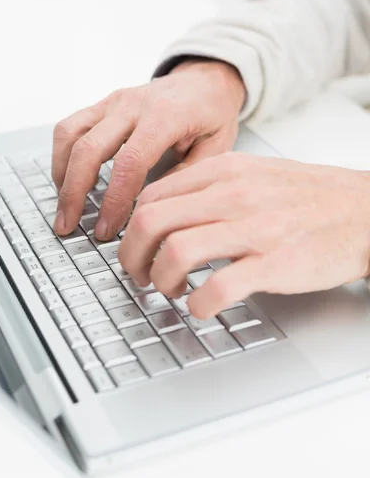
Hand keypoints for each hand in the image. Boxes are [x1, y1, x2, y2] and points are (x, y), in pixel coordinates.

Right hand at [52, 60, 245, 239]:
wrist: (204, 80)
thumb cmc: (212, 115)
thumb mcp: (217, 149)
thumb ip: (186, 178)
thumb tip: (152, 209)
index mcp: (166, 116)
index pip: (129, 163)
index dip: (114, 201)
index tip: (107, 229)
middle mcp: (134, 105)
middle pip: (89, 149)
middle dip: (74, 193)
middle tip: (69, 226)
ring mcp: (114, 102)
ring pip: (71, 135)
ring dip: (61, 175)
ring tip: (63, 208)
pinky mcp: (103, 104)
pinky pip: (70, 126)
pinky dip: (61, 156)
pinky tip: (65, 181)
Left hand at [118, 152, 369, 318]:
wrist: (364, 211)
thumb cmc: (308, 197)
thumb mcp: (254, 174)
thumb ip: (209, 188)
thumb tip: (164, 211)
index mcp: (224, 171)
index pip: (150, 197)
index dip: (131, 229)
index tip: (135, 247)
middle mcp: (233, 195)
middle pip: (151, 223)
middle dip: (132, 258)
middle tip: (139, 275)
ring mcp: (254, 229)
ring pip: (176, 253)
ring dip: (160, 281)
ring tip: (170, 290)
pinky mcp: (274, 264)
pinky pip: (217, 288)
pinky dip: (198, 305)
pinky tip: (201, 306)